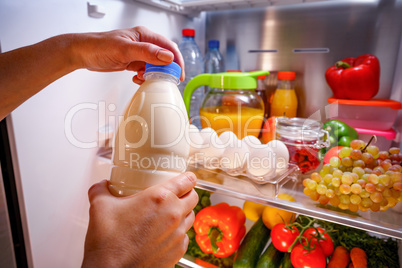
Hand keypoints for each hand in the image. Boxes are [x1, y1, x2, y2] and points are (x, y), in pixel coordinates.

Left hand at [0, 26, 184, 119]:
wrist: (82, 53)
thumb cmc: (99, 46)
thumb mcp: (124, 49)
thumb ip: (147, 53)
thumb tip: (167, 57)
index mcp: (145, 35)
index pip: (168, 47)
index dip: (176, 61)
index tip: (178, 74)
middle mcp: (144, 43)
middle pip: (164, 57)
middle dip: (166, 70)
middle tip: (166, 80)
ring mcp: (138, 53)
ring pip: (155, 66)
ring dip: (154, 75)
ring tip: (146, 78)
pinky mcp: (132, 62)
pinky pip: (145, 71)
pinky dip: (145, 77)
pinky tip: (137, 79)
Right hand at [82, 172, 197, 267]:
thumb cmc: (108, 243)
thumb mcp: (99, 207)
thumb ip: (100, 190)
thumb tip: (102, 185)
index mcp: (160, 198)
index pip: (186, 181)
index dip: (188, 177)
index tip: (186, 177)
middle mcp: (173, 215)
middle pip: (193, 197)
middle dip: (187, 193)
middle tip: (176, 194)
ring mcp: (178, 235)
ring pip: (190, 216)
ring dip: (184, 212)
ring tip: (169, 213)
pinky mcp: (177, 252)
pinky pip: (185, 237)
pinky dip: (178, 232)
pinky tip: (164, 234)